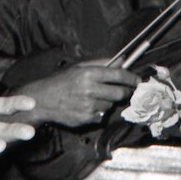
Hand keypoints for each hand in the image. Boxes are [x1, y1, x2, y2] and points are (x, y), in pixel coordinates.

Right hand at [15, 58, 139, 128]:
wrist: (43, 101)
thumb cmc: (61, 82)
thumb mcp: (79, 67)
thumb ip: (102, 63)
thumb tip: (122, 60)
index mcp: (89, 74)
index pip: (118, 75)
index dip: (131, 78)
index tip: (137, 80)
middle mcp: (90, 90)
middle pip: (119, 93)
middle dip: (124, 92)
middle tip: (123, 90)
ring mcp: (89, 106)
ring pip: (110, 105)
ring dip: (107, 101)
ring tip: (94, 97)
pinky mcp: (87, 118)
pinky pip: (101, 115)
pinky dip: (98, 111)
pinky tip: (87, 106)